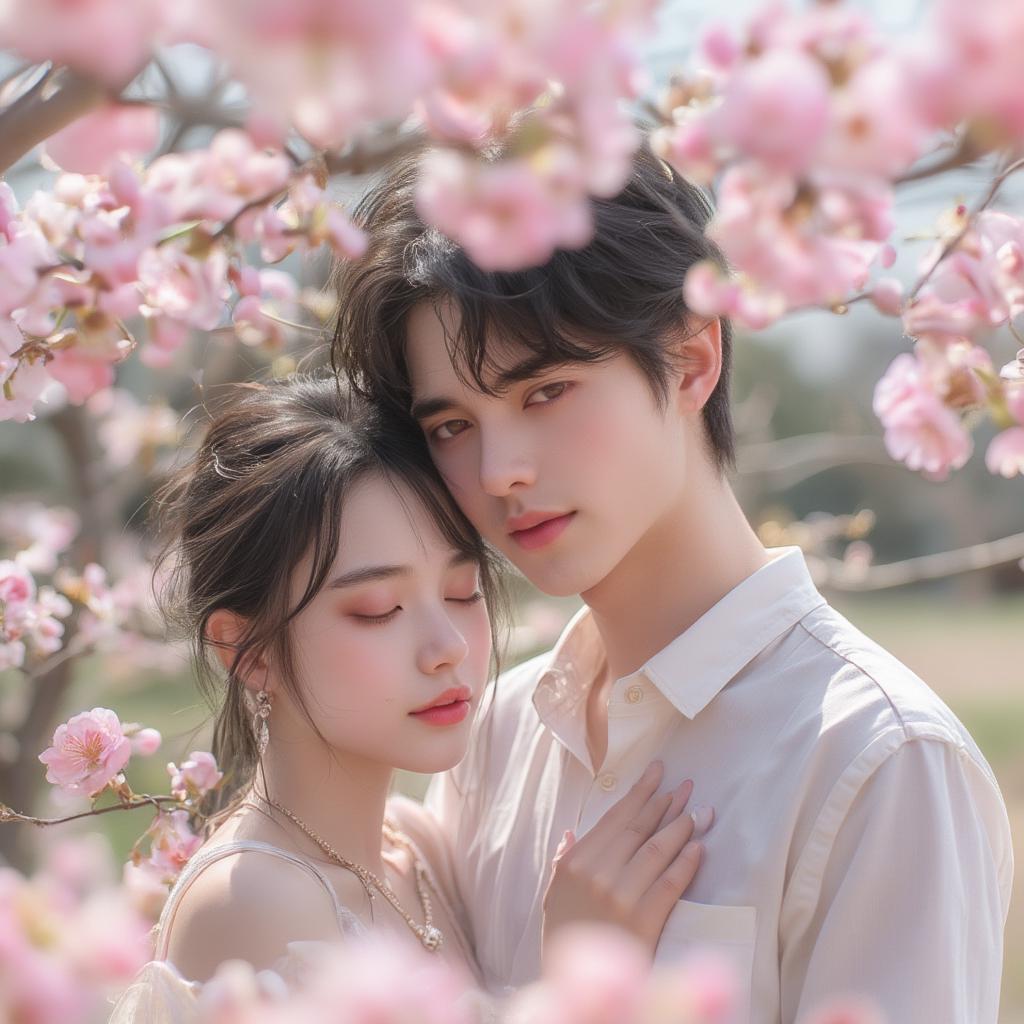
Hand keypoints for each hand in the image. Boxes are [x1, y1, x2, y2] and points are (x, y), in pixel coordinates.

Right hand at [541, 761, 711, 959]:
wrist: (570, 987)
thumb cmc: (564, 936)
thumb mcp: (553, 895)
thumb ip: (563, 861)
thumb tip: (571, 832)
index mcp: (575, 862)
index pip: (614, 817)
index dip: (639, 792)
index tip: (657, 773)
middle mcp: (596, 873)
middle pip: (639, 828)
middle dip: (666, 803)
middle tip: (687, 786)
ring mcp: (620, 897)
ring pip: (657, 850)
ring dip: (682, 827)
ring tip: (700, 812)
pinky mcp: (642, 922)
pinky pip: (670, 884)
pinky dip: (686, 863)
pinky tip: (699, 848)